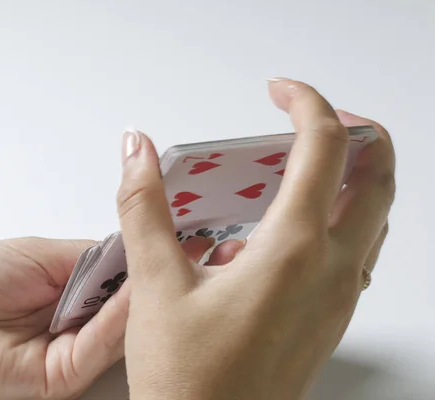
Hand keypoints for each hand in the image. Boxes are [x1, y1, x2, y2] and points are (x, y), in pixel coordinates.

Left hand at [0, 235, 237, 399]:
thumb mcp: (39, 254)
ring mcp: (74, 349)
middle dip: (166, 280)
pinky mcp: (65, 375)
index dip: (153, 255)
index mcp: (71, 286)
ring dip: (155, 297)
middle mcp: (78, 319)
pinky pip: (104, 344)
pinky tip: (145, 290)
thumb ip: (90, 256)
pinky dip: (126, 318)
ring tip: (192, 264)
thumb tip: (132, 247)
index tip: (188, 235)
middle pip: (133, 303)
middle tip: (209, 253)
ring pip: (127, 325)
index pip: (125, 273)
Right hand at [117, 79, 394, 399]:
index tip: (278, 92)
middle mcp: (332, 272)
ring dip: (352, 175)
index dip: (306, 103)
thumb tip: (135, 153)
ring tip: (298, 167)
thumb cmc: (190, 380)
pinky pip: (359, 250)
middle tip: (307, 120)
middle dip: (353, 131)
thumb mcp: (156, 284)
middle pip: (379, 175)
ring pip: (375, 215)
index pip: (326, 146)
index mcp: (295, 251)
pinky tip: (287, 230)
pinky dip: (341, 216)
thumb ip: (144, 208)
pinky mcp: (329, 318)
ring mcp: (338, 298)